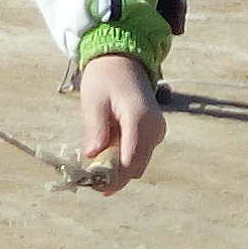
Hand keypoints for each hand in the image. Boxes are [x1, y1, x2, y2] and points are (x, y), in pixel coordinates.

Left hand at [75, 52, 165, 191]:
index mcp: (140, 120)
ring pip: (139, 163)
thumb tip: (92, 155)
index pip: (131, 161)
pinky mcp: (154, 132)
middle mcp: (155, 129)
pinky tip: (105, 154)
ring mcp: (157, 131)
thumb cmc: (104, 78)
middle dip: (116, 177)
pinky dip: (124, 158)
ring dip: (119, 169)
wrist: (124, 61)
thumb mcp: (93, 101)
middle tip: (89, 180)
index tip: (96, 187)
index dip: (115, 178)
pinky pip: (139, 153)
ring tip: (94, 167)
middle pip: (137, 167)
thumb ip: (95, 128)